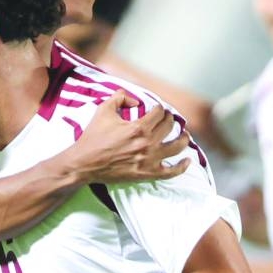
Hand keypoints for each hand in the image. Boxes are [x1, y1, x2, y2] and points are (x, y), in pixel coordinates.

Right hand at [70, 92, 190, 183]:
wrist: (84, 163)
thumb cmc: (93, 137)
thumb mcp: (103, 110)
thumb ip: (120, 97)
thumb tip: (135, 99)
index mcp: (138, 127)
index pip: (159, 113)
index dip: (160, 108)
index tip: (157, 109)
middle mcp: (147, 143)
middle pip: (169, 126)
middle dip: (170, 119)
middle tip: (168, 119)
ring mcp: (149, 160)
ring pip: (177, 147)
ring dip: (183, 138)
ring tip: (184, 135)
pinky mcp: (147, 174)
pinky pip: (172, 172)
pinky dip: (182, 166)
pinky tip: (187, 160)